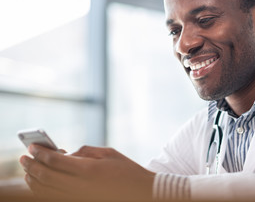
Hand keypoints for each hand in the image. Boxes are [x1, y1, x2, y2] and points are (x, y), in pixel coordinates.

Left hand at [19, 145, 154, 200]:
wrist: (140, 193)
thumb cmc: (127, 170)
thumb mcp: (109, 153)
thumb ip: (85, 151)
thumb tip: (66, 154)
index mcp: (89, 170)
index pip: (56, 161)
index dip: (41, 152)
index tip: (32, 147)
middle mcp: (81, 186)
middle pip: (47, 176)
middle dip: (32, 165)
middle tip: (24, 157)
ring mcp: (79, 197)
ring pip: (47, 190)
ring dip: (34, 179)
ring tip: (29, 169)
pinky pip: (55, 198)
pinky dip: (43, 190)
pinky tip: (41, 182)